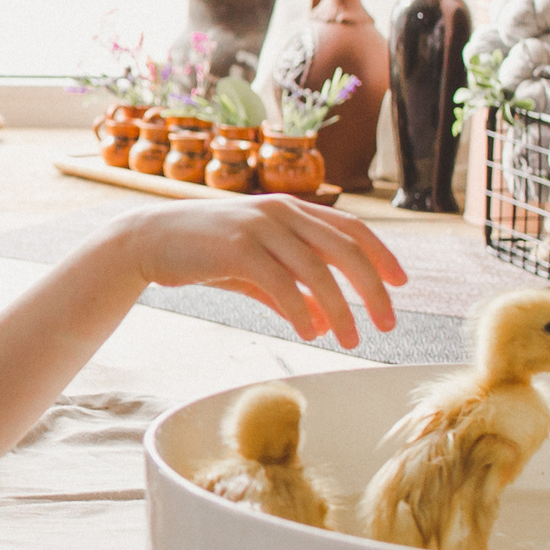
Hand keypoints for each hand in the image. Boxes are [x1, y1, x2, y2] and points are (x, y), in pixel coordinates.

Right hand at [108, 197, 406, 348]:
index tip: (400, 284)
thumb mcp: (255, 271)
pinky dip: (301, 310)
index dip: (381, 255)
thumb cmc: (204, 254)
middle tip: (387, 323)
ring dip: (341, 308)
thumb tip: (326, 322)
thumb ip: (291, 293)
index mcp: (291, 209)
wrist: (149, 241)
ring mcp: (259, 226)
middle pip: (345, 248)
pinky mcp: (237, 247)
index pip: (352, 228)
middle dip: (372, 288)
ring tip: (352, 339)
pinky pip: (281, 282)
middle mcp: (281, 212)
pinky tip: (311, 333)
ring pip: (318, 269)